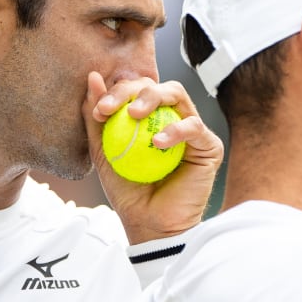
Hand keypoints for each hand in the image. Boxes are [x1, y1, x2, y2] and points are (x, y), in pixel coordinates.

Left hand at [84, 71, 222, 242]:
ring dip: (153, 97)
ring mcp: (192, 130)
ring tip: (135, 115)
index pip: (136, 90)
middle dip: (132, 89)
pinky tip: (158, 142)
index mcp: (149, 117)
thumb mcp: (103, 152)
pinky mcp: (209, 146)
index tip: (99, 112)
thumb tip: (92, 78)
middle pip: (157, 86)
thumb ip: (97, 118)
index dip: (117, 92)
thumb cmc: (128, 191)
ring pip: (177, 94)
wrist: (150, 224)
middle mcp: (172, 118)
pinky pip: (194, 126)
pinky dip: (176, 129)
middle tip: (114, 108)